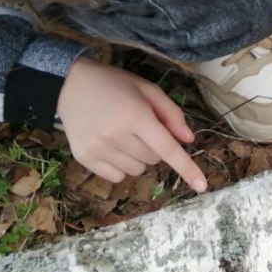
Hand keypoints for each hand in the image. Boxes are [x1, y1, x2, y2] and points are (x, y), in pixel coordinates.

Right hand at [57, 58, 207, 191]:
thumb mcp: (148, 89)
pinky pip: (117, 177)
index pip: (167, 148)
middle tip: (139, 127)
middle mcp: (116, 135)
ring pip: (137, 170)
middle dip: (154, 146)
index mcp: (135, 115)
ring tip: (123, 134)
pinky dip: (121, 166)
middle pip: (154, 159)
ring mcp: (98, 149)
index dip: (186, 167)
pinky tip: (111, 145)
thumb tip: (188, 140)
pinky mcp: (84, 159)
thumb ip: (171, 114)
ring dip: (138, 157)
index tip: (202, 186)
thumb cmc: (115, 85)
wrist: (70, 85)